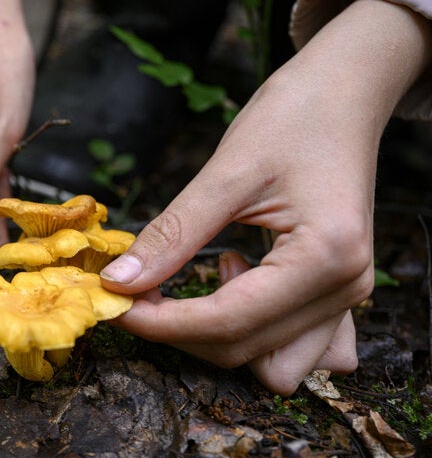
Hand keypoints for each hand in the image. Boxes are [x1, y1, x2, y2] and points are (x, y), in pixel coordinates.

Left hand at [100, 0, 431, 394]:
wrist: (344, 94)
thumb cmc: (293, 117)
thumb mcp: (226, 171)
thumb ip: (173, 233)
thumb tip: (119, 281)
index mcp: (325, 257)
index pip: (228, 321)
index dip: (160, 323)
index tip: (110, 304)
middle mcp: (345, 289)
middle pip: (242, 350)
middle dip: (177, 329)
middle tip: (133, 289)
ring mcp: (347, 298)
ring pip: (267, 362)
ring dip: (216, 338)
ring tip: (197, 276)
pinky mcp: (336, 294)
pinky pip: (293, 348)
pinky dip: (254, 334)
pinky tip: (234, 282)